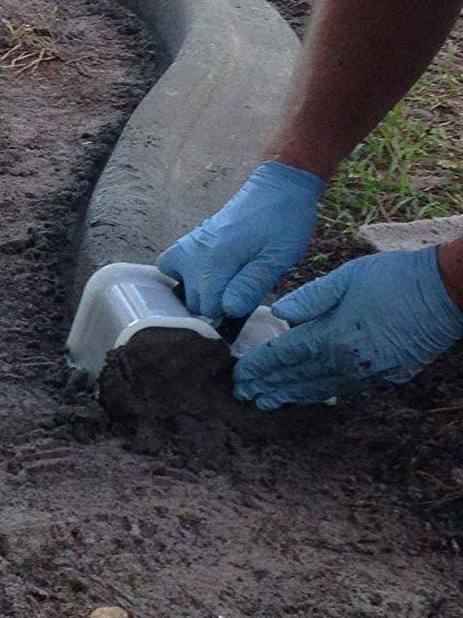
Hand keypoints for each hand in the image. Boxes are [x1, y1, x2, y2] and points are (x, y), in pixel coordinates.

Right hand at [157, 161, 324, 317]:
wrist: (279, 186)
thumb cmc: (284, 220)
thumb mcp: (277, 257)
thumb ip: (250, 285)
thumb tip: (228, 310)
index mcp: (215, 260)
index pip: (207, 308)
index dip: (227, 314)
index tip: (244, 305)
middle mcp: (195, 253)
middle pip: (192, 301)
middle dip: (214, 304)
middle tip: (240, 293)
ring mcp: (190, 244)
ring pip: (177, 285)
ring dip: (199, 291)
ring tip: (224, 284)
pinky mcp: (192, 238)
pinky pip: (171, 263)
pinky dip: (184, 273)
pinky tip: (206, 274)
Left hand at [234, 247, 462, 409]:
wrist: (447, 294)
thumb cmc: (394, 278)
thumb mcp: (346, 277)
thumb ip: (309, 297)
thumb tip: (278, 313)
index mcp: (334, 336)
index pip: (285, 356)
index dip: (259, 367)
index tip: (238, 375)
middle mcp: (348, 362)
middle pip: (297, 378)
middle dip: (268, 387)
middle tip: (242, 396)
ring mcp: (368, 374)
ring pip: (318, 389)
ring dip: (290, 396)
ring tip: (266, 402)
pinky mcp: (386, 377)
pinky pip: (342, 389)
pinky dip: (318, 394)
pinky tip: (307, 396)